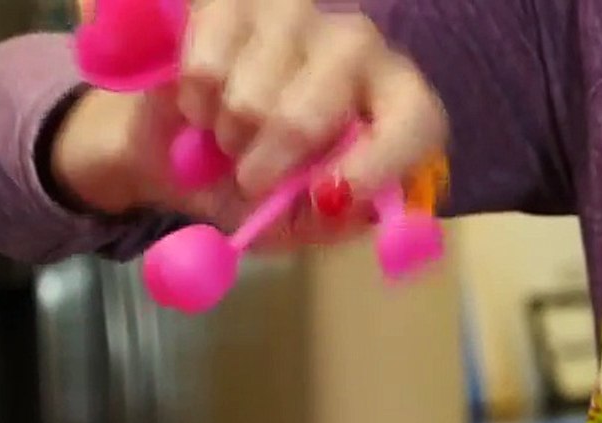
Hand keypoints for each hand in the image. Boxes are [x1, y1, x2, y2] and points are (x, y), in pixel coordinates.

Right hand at [53, 0, 446, 241]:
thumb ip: (322, 220)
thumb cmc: (260, 180)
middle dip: (269, 166)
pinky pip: (207, 69)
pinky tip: (205, 104)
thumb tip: (331, 203)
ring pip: (251, 99)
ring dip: (228, 136)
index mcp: (393, 102)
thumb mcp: (296, 222)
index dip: (376, 165)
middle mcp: (357, 46)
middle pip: (312, 114)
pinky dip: (196, 105)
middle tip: (250, 182)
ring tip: (229, 137)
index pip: (415, 120)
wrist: (187, 143)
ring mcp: (298, 14)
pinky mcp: (235, 0)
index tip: (326, 199)